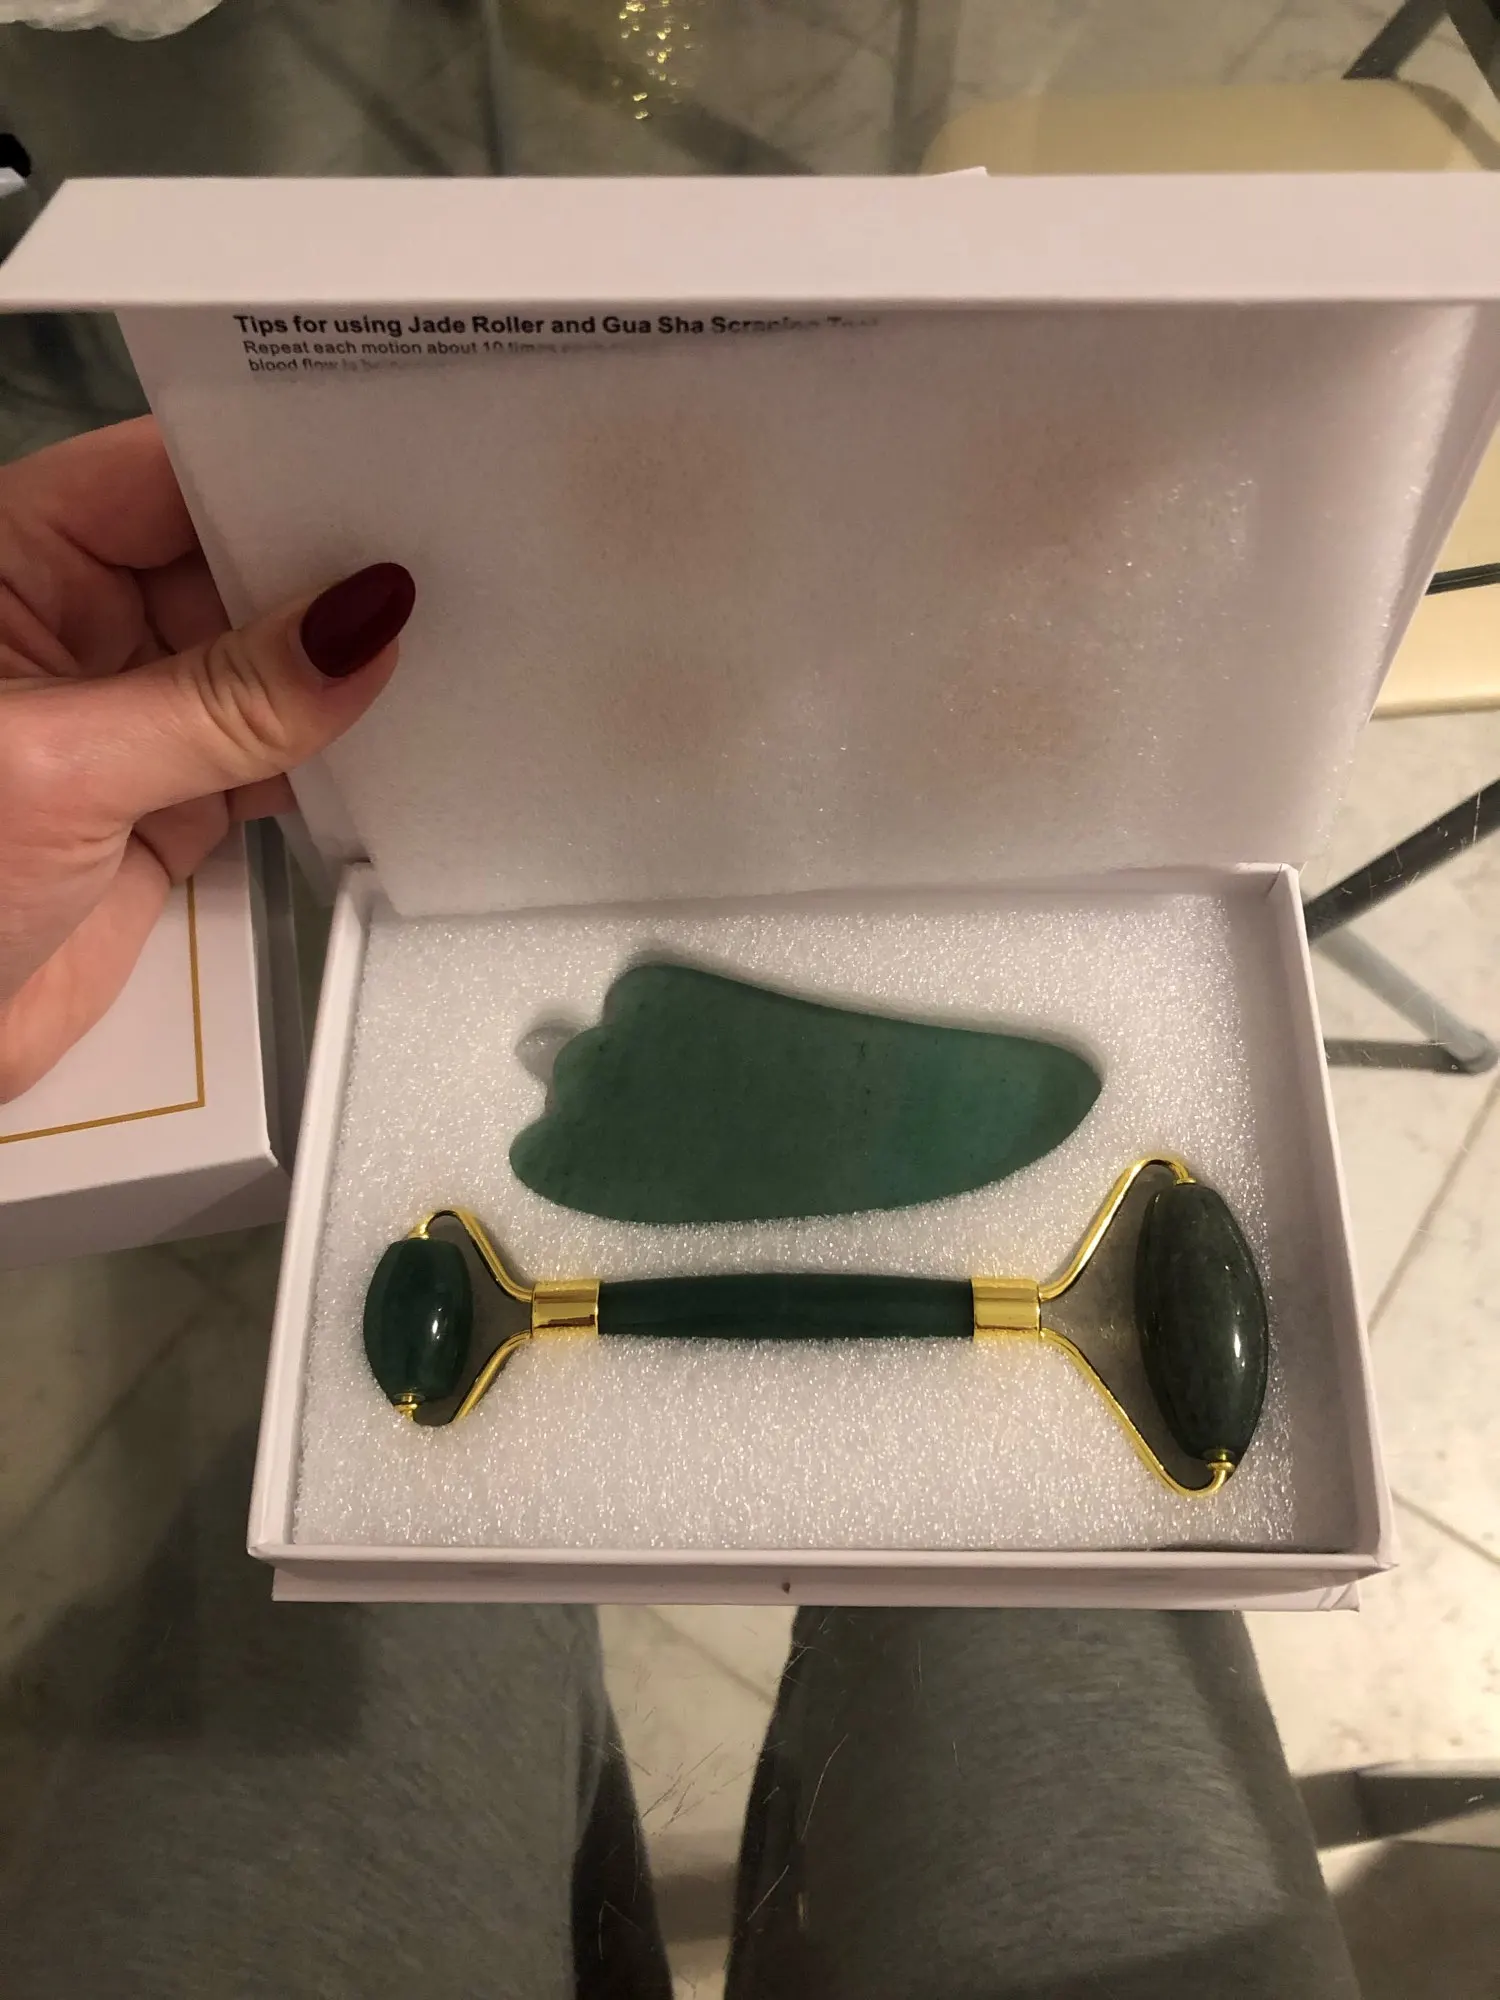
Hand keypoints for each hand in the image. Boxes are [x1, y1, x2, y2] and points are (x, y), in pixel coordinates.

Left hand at [0, 417, 412, 1100]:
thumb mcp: (61, 770)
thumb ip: (223, 701)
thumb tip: (365, 622)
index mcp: (13, 565)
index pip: (160, 478)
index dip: (270, 466)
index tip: (387, 465)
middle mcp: (74, 625)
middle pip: (229, 563)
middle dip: (327, 565)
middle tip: (453, 554)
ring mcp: (128, 720)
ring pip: (263, 666)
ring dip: (343, 667)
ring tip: (459, 633)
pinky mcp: (167, 808)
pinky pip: (272, 758)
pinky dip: (335, 756)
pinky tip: (408, 734)